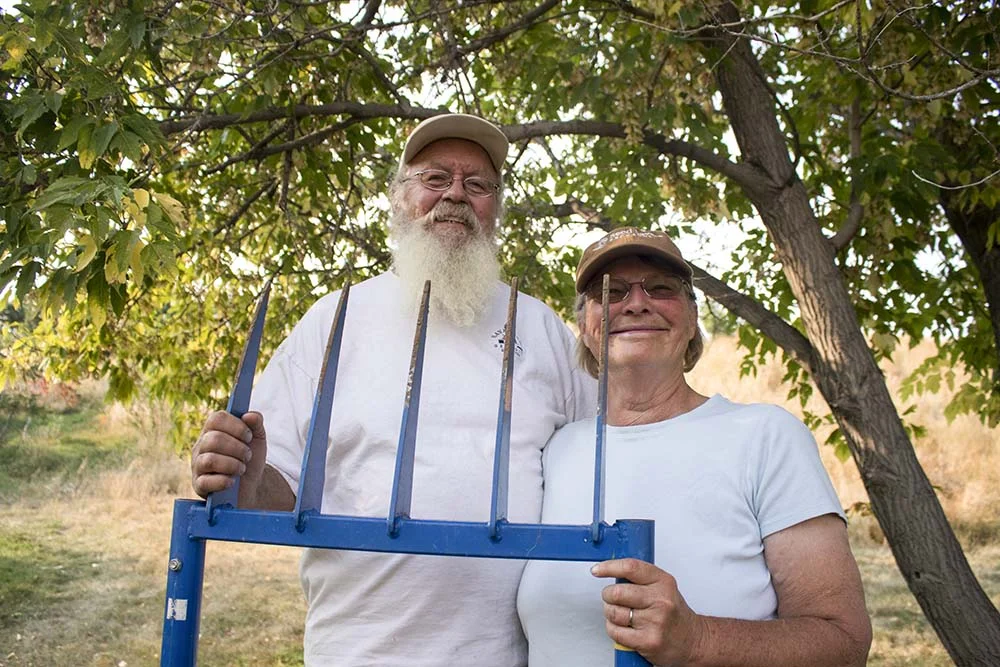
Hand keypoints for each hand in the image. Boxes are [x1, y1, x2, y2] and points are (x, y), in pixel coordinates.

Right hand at [190, 410, 266, 505]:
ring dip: (232, 465)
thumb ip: (256, 423)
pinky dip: (223, 481)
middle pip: (213, 439)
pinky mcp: (198, 485)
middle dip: (237, 448)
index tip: (249, 436)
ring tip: (242, 469)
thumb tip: (249, 415)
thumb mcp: (257, 438)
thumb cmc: (250, 458)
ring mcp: (197, 466)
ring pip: (210, 460)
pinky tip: (232, 482)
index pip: (216, 419)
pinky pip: (206, 482)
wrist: (252, 485)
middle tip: (248, 455)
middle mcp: (201, 446)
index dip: (236, 426)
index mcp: (213, 431)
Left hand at [591, 558, 705, 665]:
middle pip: (617, 592)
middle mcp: (661, 600)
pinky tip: (623, 628)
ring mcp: (655, 622)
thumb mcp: (663, 587)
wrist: (692, 640)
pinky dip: (614, 630)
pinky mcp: (648, 641)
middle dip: (608, 595)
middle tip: (612, 598)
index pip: (630, 567)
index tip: (598, 570)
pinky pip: (616, 632)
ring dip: (610, 613)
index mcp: (663, 582)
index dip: (609, 567)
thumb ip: (640, 578)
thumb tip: (611, 570)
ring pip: (613, 613)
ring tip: (621, 614)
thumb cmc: (674, 613)